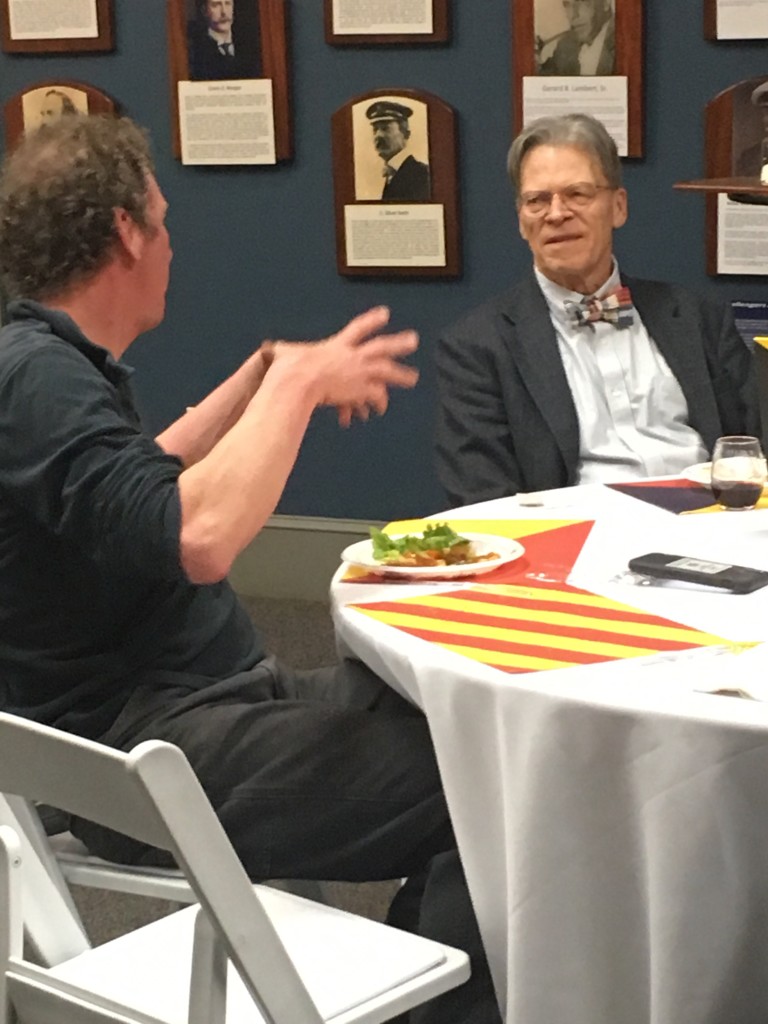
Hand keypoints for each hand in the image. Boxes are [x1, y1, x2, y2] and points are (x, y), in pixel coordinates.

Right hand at [270, 306, 418, 419]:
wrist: (298, 380)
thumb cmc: (290, 368)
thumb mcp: (287, 353)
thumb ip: (284, 350)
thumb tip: (270, 348)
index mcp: (337, 345)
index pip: (358, 328)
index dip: (372, 320)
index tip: (385, 314)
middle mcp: (352, 356)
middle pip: (382, 346)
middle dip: (398, 343)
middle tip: (414, 340)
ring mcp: (359, 372)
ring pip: (387, 371)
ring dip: (401, 375)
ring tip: (413, 378)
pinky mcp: (361, 388)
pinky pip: (376, 396)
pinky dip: (378, 403)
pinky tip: (380, 409)